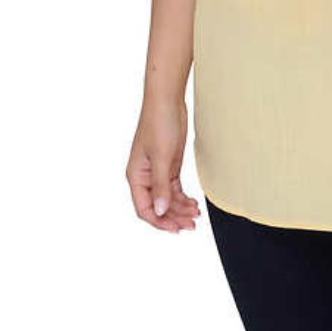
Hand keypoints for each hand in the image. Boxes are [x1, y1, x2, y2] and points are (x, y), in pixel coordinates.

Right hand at [125, 96, 200, 232]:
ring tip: (195, 215)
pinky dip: (182, 197)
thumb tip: (159, 210)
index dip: (159, 221)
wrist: (167, 101)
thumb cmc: (159, 124)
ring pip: (167, 198)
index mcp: (135, 176)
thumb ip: (161, 186)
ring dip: (180, 208)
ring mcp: (157, 171)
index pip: (144, 208)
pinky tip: (193, 203)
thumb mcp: (162, 157)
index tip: (176, 228)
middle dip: (173, 217)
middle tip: (190, 225)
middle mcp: (144, 177)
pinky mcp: (168, 165)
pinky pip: (173, 188)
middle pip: (157, 206)